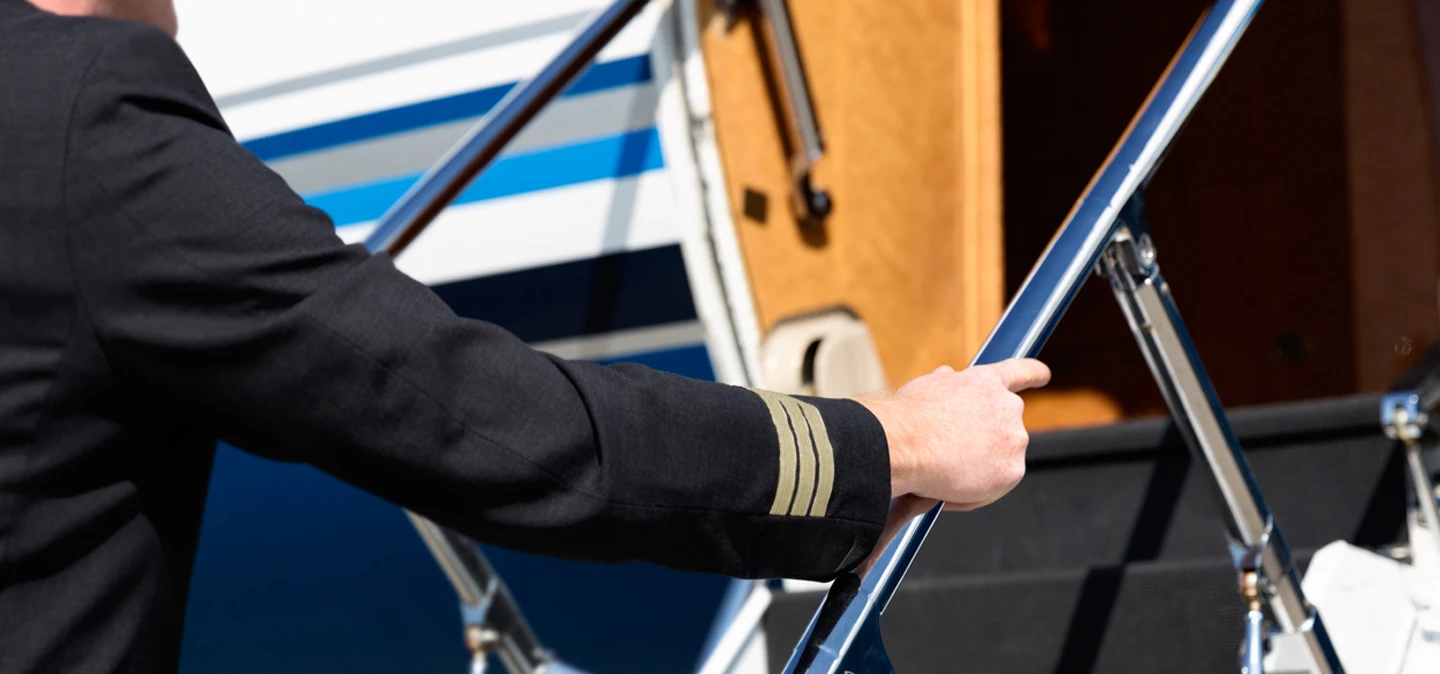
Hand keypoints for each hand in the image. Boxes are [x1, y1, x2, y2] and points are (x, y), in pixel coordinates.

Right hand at [853, 359, 1049, 574]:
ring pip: (1000, 459)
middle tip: (954, 452)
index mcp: (987, 382)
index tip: (1044, 375)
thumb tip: (948, 377)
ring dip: (979, 467)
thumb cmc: (908, 417)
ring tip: (944, 470)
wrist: (904, 444)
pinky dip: (973, 493)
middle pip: (1007, 426)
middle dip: (987, 439)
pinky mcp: (1012, 471)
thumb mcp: (927, 386)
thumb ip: (947, 384)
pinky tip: (947, 487)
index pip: (1021, 371)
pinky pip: (994, 487)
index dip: (1034, 374)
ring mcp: (1014, 439)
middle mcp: (1008, 406)